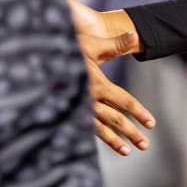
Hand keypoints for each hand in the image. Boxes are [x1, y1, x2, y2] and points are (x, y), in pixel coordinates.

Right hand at [68, 0, 154, 155]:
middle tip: (145, 145)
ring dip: (114, 141)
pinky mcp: (65, 114)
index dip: (138, 112)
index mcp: (97, 84)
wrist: (34, 62)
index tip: (152, 123)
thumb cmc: (65, 50)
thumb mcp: (90, 45)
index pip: (123, 101)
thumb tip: (135, 34)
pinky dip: (93, 137)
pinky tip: (101, 145)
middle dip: (131, 133)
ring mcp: (76, 109)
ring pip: (99, 128)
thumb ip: (114, 43)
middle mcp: (88, 99)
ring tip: (127, 152)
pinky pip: (82, 128)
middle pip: (115, 119)